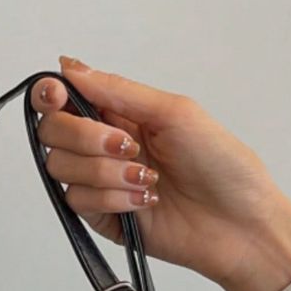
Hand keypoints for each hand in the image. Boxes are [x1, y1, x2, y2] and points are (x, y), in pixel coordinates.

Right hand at [34, 57, 290, 290]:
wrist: (240, 225)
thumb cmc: (222, 165)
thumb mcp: (174, 112)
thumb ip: (116, 90)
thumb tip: (69, 65)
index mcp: (119, 113)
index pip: (61, 97)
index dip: (49, 94)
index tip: (57, 96)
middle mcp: (103, 145)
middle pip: (52, 131)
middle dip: (84, 135)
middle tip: (127, 145)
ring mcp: (100, 183)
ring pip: (60, 167)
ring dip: (104, 171)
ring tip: (147, 178)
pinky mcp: (103, 217)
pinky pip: (77, 201)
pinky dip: (111, 198)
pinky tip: (144, 201)